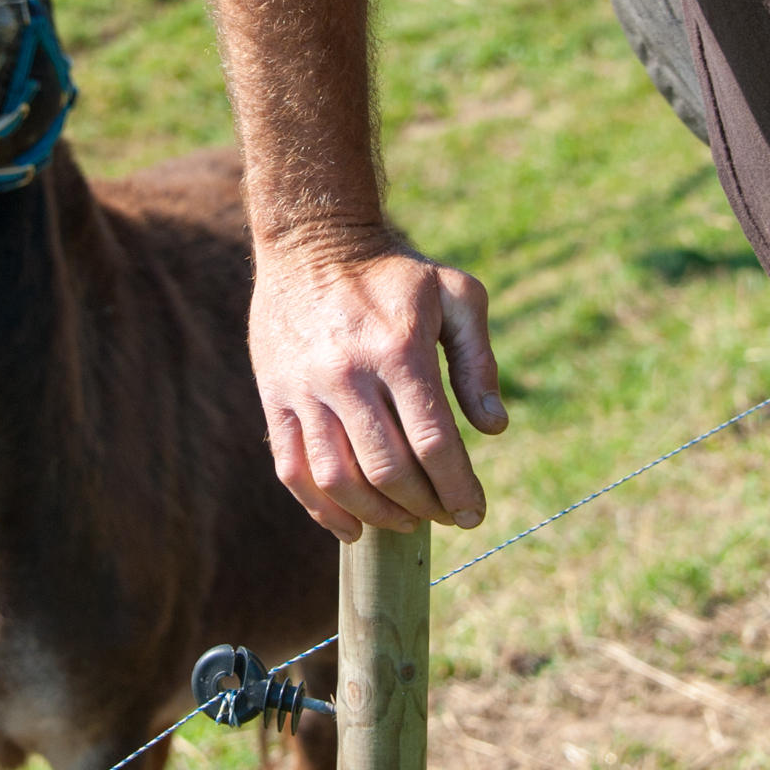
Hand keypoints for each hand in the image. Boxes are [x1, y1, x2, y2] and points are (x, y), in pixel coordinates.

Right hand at [250, 232, 507, 541]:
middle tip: (443, 516)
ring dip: (377, 514)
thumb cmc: (394, 274)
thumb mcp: (455, 294)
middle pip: (388, 469)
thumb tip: (493, 428)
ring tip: (403, 521)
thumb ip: (478, 360)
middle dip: (424, 506)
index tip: (473, 513)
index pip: (433, 442)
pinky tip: (351, 525)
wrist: (312, 243)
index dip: (458, 489)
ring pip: (338, 478)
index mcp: (399, 350)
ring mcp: (306, 389)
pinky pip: (293, 469)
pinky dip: (321, 509)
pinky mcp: (276, 398)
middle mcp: (348, 374)